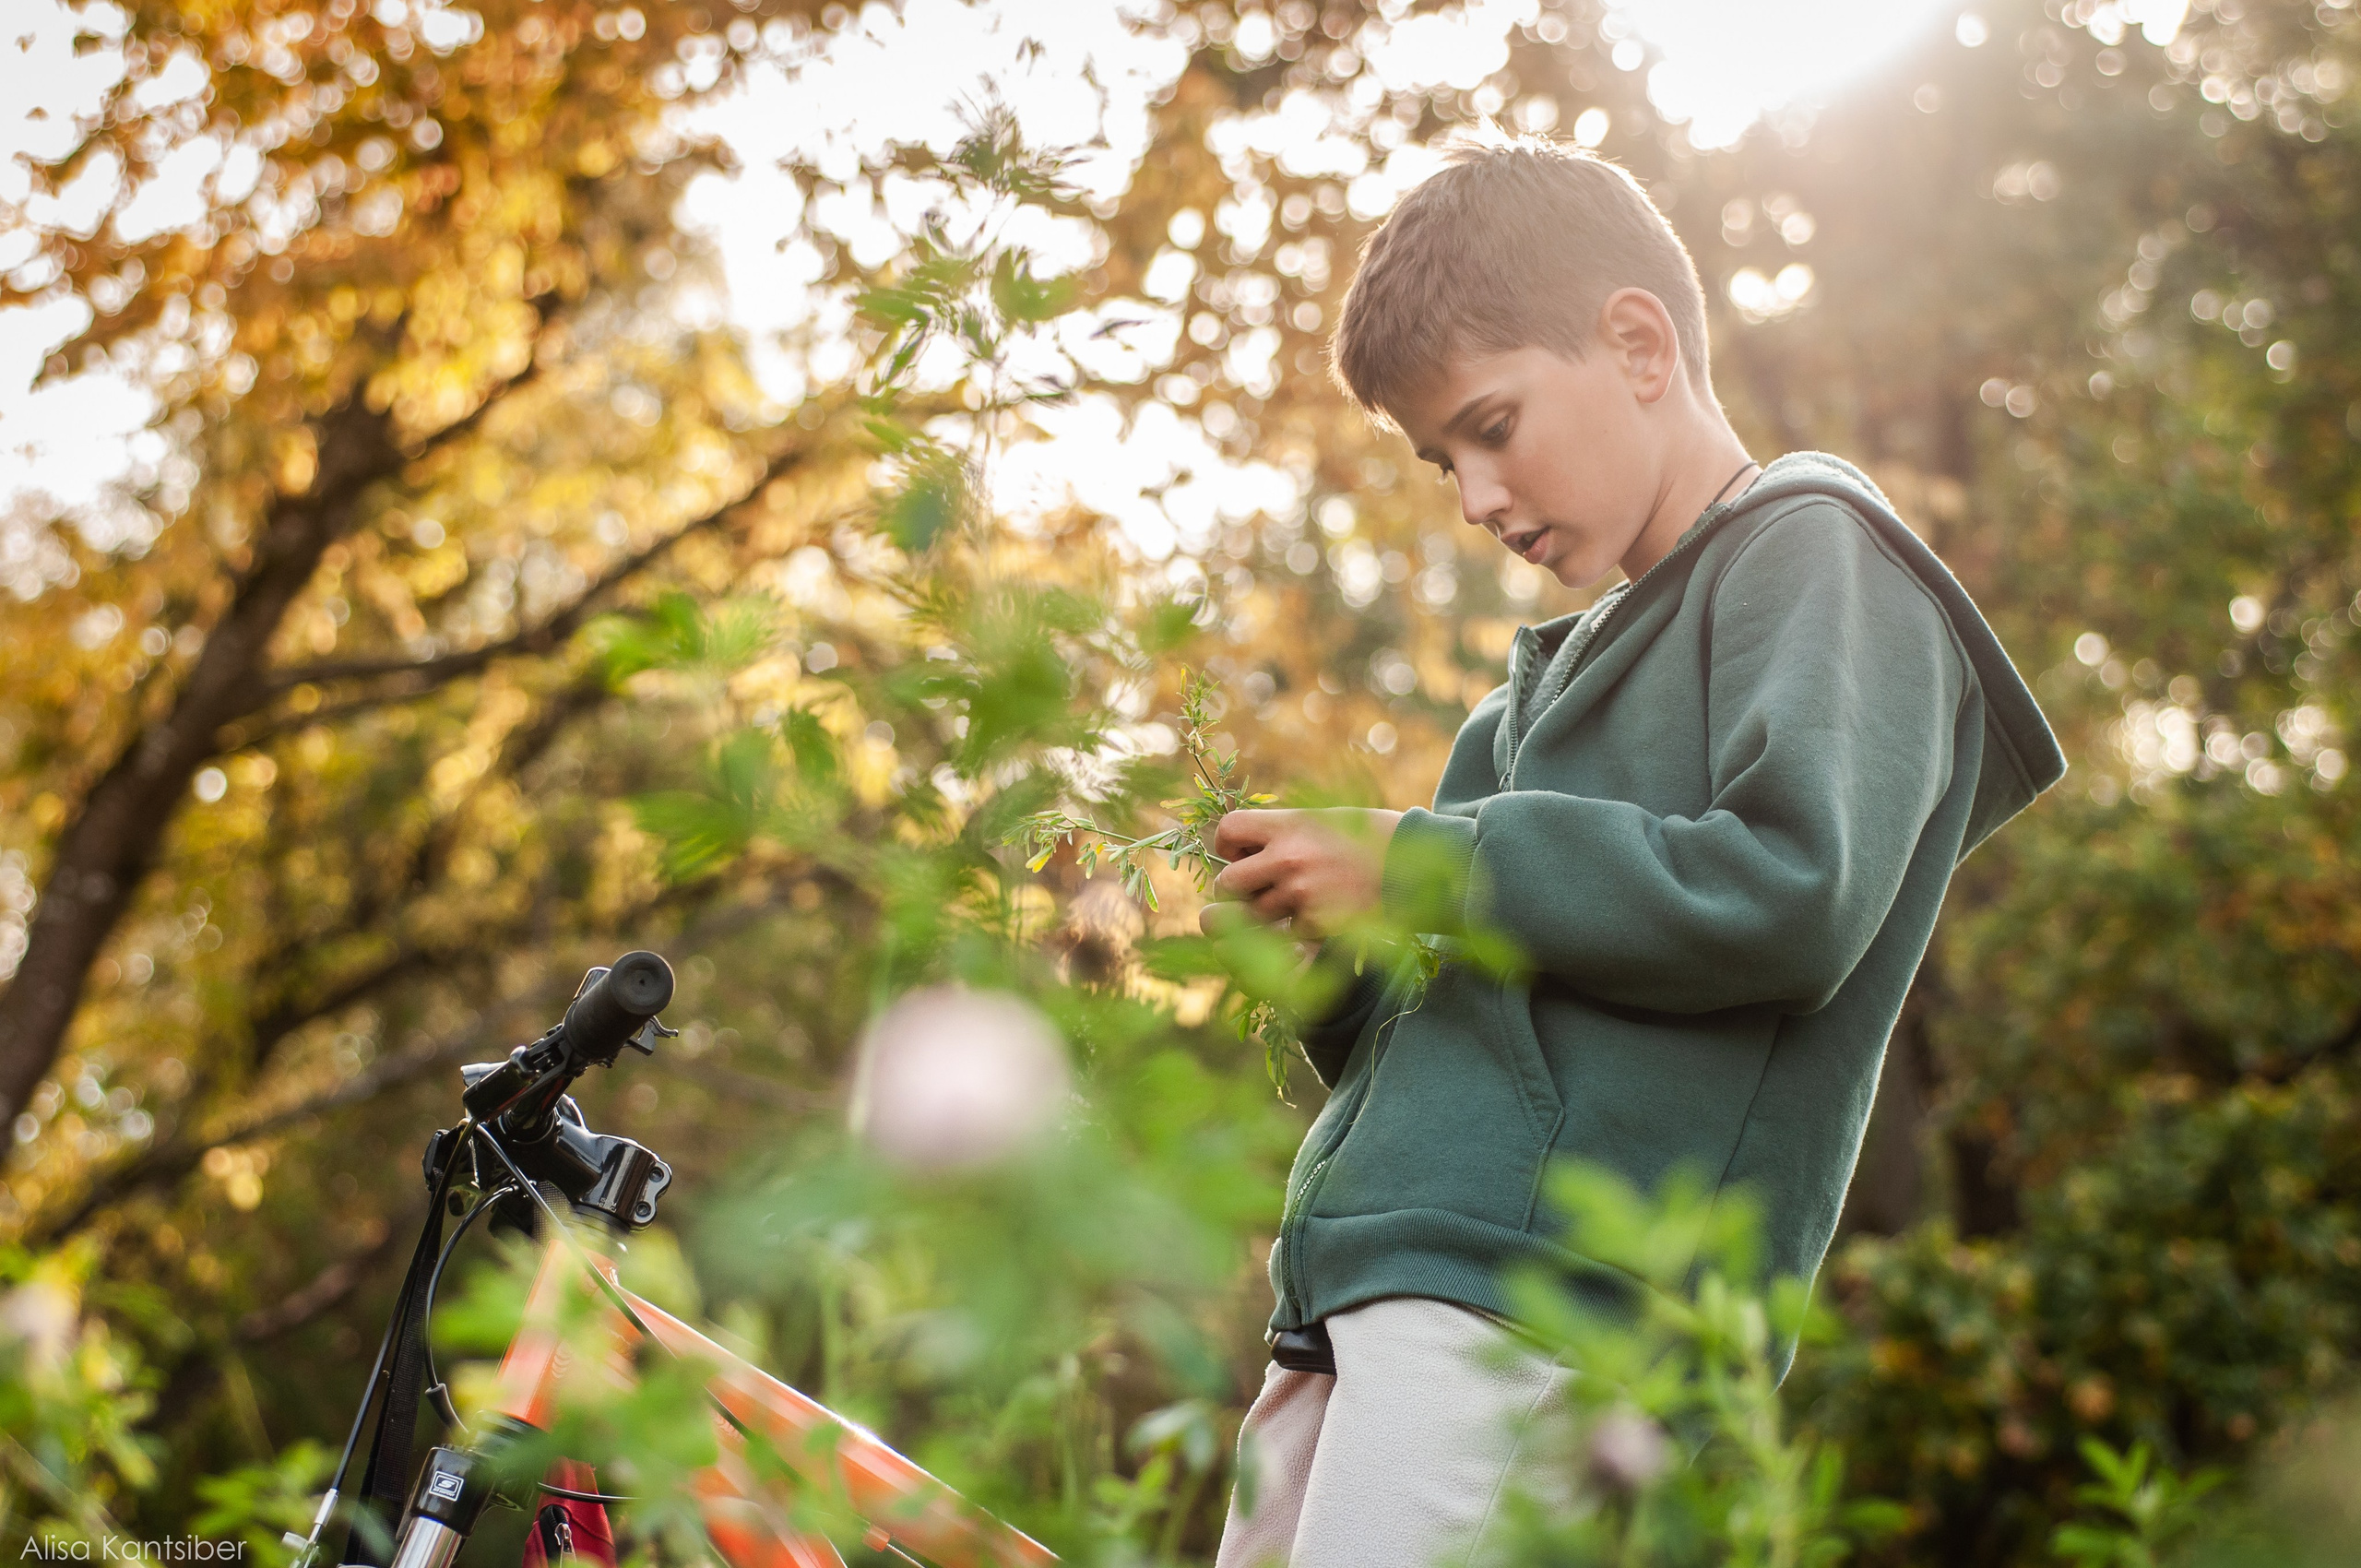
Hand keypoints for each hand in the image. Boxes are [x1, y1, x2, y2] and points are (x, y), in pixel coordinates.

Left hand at [1199, 808, 1401, 939]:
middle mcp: (1287, 857)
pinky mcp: (1316, 923)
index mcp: (1287, 824)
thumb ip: (1281, 831)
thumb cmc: (1367, 837)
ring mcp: (1300, 893)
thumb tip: (1242, 851)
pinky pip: (1285, 933)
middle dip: (1236, 889)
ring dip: (1264, 914)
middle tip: (1256, 889)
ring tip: (1291, 901)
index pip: (1229, 831)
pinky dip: (1296, 929)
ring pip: (1252, 915)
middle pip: (1228, 883)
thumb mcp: (1321, 818)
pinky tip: (1319, 913)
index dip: (1228, 845)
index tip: (1243, 853)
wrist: (1413, 863)